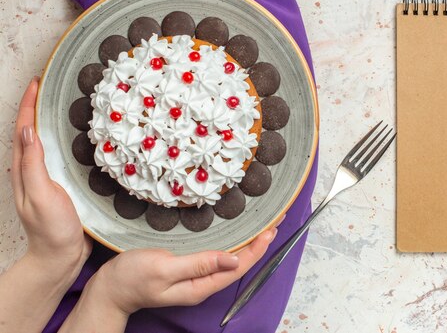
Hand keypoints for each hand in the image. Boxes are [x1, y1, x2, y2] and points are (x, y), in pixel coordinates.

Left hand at [0, 77, 92, 331]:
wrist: (62, 256)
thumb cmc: (52, 229)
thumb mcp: (40, 195)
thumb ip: (33, 164)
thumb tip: (28, 129)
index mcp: (25, 169)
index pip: (23, 128)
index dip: (29, 104)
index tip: (37, 83)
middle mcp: (34, 169)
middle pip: (32, 130)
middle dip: (39, 106)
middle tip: (53, 85)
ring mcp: (48, 176)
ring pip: (47, 140)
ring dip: (52, 120)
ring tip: (66, 102)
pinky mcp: (62, 183)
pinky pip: (61, 153)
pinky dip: (65, 138)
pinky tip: (80, 135)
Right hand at [97, 229, 276, 312]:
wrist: (109, 288)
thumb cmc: (132, 278)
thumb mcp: (164, 268)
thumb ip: (198, 264)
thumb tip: (233, 258)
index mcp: (200, 285)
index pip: (238, 267)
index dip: (258, 248)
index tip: (272, 229)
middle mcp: (203, 283)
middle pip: (239, 262)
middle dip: (259, 243)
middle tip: (275, 220)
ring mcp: (196, 276)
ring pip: (230, 258)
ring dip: (248, 241)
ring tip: (263, 224)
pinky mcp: (188, 268)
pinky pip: (217, 255)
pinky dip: (232, 241)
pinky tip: (236, 232)